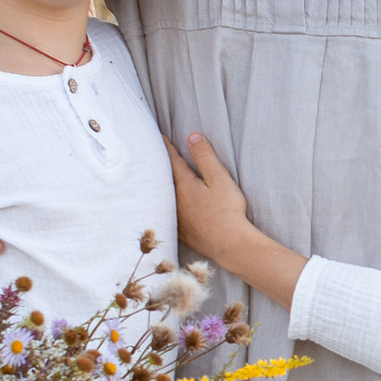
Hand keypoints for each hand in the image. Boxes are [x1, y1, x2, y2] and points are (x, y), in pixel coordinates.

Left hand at [172, 136, 306, 307]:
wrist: (229, 245)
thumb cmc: (226, 210)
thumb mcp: (219, 178)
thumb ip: (205, 156)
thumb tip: (192, 136)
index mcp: (183, 184)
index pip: (172, 161)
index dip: (167, 148)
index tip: (160, 138)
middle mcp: (175, 200)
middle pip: (164, 178)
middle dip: (159, 166)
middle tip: (152, 155)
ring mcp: (176, 217)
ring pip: (164, 196)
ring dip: (160, 186)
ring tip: (155, 178)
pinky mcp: (181, 231)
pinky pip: (168, 213)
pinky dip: (165, 205)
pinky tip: (165, 208)